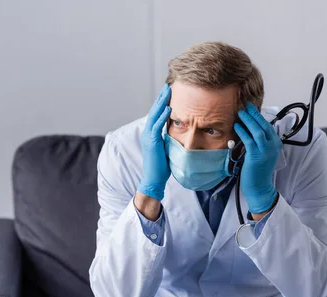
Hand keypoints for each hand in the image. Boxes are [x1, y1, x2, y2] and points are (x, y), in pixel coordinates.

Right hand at [137, 84, 171, 200]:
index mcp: (151, 133)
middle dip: (161, 98)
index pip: (157, 114)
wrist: (154, 179)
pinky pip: (157, 127)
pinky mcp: (151, 142)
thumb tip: (179, 130)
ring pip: (154, 115)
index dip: (162, 102)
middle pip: (154, 111)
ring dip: (161, 103)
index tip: (169, 92)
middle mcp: (147, 132)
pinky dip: (162, 117)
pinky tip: (168, 109)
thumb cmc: (162, 165)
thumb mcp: (166, 147)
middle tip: (168, 86)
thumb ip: (169, 137)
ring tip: (168, 92)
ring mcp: (148, 137)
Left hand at [234, 102, 282, 213]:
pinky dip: (243, 132)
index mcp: (276, 144)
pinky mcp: (256, 155)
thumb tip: (250, 129)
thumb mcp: (263, 153)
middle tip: (246, 104)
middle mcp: (273, 145)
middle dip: (254, 114)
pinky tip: (237, 126)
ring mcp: (265, 151)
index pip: (268, 126)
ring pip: (257, 130)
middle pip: (264, 125)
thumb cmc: (258, 171)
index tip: (251, 107)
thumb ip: (259, 142)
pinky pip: (249, 140)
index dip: (259, 116)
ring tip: (240, 112)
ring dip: (248, 120)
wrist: (259, 187)